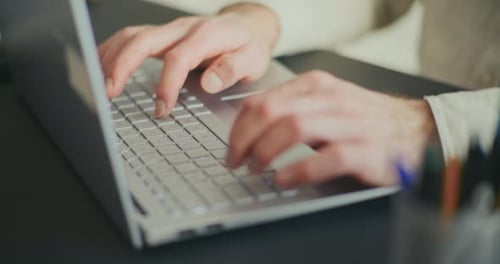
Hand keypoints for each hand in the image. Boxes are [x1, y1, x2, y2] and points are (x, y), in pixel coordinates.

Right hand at [98, 3, 279, 117]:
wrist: (246, 27)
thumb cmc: (248, 45)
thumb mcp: (253, 60)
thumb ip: (233, 69)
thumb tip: (209, 82)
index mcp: (207, 36)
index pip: (179, 57)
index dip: (167, 84)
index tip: (161, 108)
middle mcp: (184, 29)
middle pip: (144, 40)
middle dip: (122, 66)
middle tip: (109, 92)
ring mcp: (170, 30)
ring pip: (131, 36)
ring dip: (111, 58)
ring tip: (98, 84)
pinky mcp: (161, 35)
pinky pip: (130, 38)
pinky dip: (112, 51)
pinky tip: (101, 66)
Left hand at [226, 71, 435, 186]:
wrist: (421, 132)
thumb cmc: (368, 121)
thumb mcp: (328, 104)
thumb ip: (294, 110)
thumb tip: (253, 129)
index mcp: (316, 86)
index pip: (262, 100)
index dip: (238, 126)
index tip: (231, 146)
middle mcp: (330, 99)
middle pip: (270, 112)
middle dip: (244, 140)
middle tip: (235, 162)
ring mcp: (348, 123)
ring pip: (292, 129)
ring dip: (265, 152)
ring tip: (255, 170)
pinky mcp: (365, 150)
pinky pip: (324, 158)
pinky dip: (297, 170)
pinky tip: (283, 180)